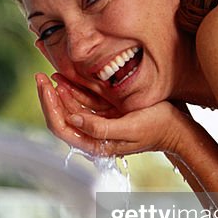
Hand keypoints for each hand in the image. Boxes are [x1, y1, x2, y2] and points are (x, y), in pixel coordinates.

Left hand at [36, 72, 193, 157]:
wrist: (178, 128)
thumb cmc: (157, 128)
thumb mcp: (129, 128)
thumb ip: (99, 127)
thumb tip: (72, 118)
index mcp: (95, 144)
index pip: (61, 127)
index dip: (50, 107)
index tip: (46, 86)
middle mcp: (93, 134)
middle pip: (61, 116)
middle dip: (48, 97)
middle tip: (39, 77)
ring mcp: (99, 122)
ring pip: (70, 106)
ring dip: (58, 90)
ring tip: (48, 73)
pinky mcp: (106, 112)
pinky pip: (83, 100)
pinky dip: (73, 88)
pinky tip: (65, 76)